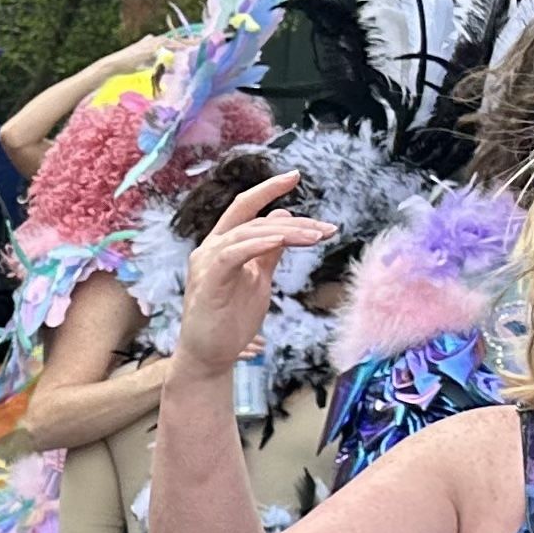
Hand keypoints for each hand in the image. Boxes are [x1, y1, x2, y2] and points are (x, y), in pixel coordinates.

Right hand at [169, 173, 329, 381]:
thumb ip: (269, 251)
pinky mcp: (208, 282)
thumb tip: (284, 219)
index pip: (244, 208)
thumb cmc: (230, 320)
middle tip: (327, 229)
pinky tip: (283, 241)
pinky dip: (259, 244)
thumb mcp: (258, 279)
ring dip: (286, 232)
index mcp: (221, 246)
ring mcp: (206, 264)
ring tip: (317, 238)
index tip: (296, 176)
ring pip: (247, 233)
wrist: (210, 356)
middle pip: (252, 219)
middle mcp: (210, 249)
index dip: (268, 190)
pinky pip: (233, 254)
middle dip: (294, 221)